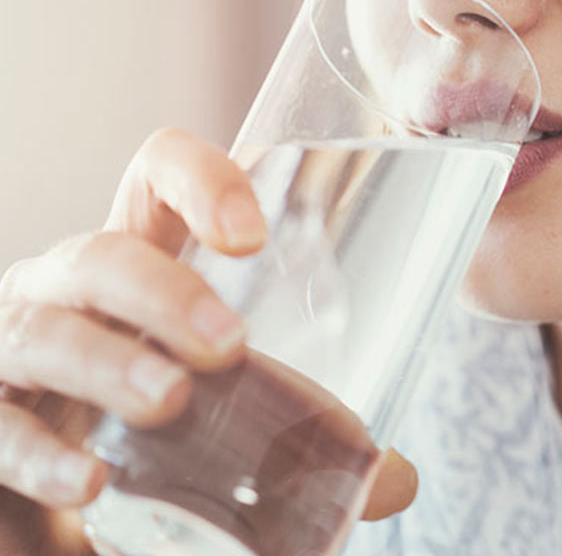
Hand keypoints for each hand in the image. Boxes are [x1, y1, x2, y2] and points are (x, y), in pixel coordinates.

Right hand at [0, 129, 415, 553]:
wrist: (60, 507)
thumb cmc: (151, 435)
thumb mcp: (228, 416)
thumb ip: (303, 436)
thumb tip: (398, 478)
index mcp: (138, 271)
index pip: (156, 182)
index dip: (199, 181)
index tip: (252, 235)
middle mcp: (68, 295)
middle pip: (102, 254)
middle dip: (162, 289)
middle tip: (228, 343)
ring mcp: (15, 351)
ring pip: (44, 329)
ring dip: (107, 362)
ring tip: (169, 400)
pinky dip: (39, 454)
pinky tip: (89, 482)